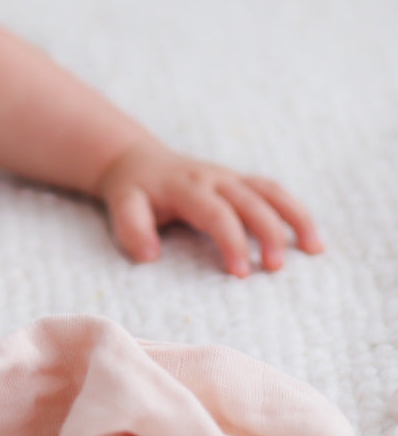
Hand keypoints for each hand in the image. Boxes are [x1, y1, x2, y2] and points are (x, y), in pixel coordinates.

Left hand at [92, 139, 324, 276]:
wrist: (138, 161)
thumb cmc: (133, 191)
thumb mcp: (122, 205)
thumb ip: (132, 228)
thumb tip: (150, 255)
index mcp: (186, 186)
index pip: (215, 213)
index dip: (231, 241)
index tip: (241, 274)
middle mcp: (213, 178)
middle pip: (250, 200)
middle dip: (267, 232)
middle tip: (275, 269)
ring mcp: (229, 177)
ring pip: (269, 190)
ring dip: (294, 217)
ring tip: (314, 250)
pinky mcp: (239, 182)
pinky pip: (272, 192)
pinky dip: (294, 211)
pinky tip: (311, 239)